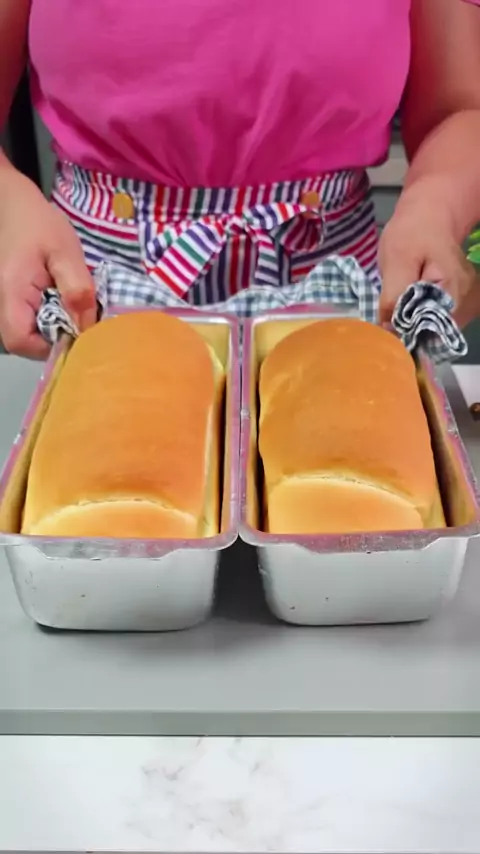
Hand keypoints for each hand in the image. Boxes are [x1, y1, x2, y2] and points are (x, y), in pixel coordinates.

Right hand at [0, 162, 95, 357]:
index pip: (20, 341)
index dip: (49, 348)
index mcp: (11, 292)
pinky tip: (67, 303)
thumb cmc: (38, 223)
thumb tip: (86, 328)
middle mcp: (2, 303)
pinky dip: (51, 318)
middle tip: (84, 321)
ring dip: (56, 328)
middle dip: (57, 339)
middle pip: (25, 342)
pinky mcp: (14, 300)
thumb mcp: (66, 252)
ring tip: (77, 309)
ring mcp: (5, 302)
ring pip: (30, 333)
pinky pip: (31, 321)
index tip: (77, 335)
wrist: (13, 204)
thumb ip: (77, 290)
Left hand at [378, 185, 479, 328]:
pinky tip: (400, 317)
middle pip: (433, 334)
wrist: (429, 215)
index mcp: (452, 291)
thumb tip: (387, 330)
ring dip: (409, 330)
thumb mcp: (397, 261)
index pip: (430, 330)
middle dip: (406, 336)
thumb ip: (393, 297)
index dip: (406, 338)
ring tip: (389, 324)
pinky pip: (433, 321)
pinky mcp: (453, 302)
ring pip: (432, 330)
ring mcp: (461, 303)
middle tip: (382, 333)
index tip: (384, 340)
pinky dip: (415, 322)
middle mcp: (463, 302)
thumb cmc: (412, 233)